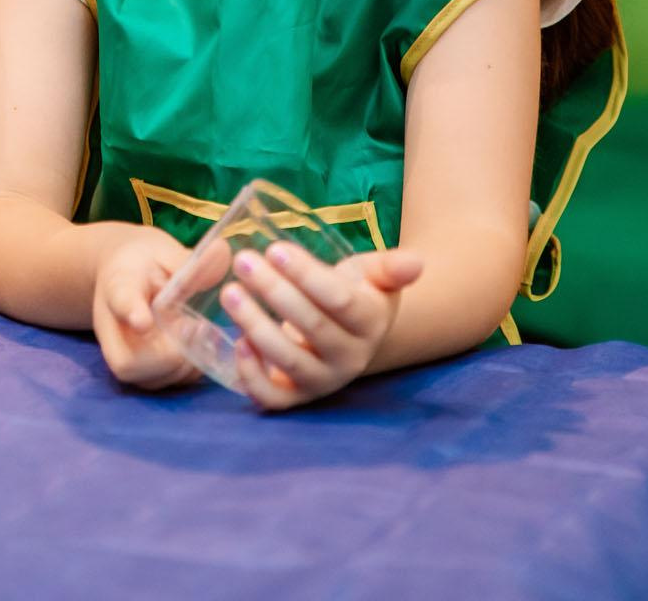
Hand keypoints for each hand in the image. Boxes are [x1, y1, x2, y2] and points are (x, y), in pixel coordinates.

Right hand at [90, 224, 198, 389]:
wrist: (124, 276)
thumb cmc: (146, 262)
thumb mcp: (164, 252)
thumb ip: (189, 260)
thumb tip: (222, 250)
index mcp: (118, 287)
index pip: (122, 301)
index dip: (131, 312)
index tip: (142, 320)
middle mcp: (112, 330)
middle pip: (132, 361)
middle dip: (173, 351)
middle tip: (196, 326)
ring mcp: (123, 357)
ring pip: (154, 377)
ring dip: (186, 361)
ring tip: (197, 331)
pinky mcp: (141, 374)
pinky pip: (167, 382)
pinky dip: (190, 369)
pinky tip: (198, 345)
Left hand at [221, 244, 423, 408]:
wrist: (345, 332)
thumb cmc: (353, 294)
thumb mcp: (373, 276)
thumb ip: (390, 268)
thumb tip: (416, 263)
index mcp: (371, 323)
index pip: (339, 301)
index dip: (307, 276)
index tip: (275, 248)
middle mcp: (350, 358)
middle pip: (312, 326)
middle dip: (275, 292)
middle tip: (244, 261)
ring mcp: (322, 379)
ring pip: (290, 360)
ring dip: (256, 325)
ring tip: (231, 292)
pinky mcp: (295, 396)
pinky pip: (275, 398)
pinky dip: (253, 376)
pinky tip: (236, 343)